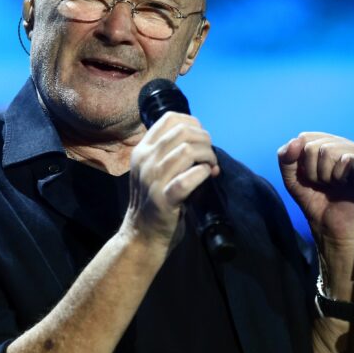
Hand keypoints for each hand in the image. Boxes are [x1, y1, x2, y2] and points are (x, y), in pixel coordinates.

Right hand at [124, 112, 218, 246]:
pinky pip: (188, 179)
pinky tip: (206, 176)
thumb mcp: (154, 169)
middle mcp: (145, 160)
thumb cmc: (154, 200)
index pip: (170, 118)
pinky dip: (202, 174)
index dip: (193, 123)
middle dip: (205, 140)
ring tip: (211, 167)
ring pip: (187, 151)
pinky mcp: (164, 199)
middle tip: (210, 157)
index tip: (201, 138)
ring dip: (208, 156)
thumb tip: (203, 140)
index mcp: (142, 150)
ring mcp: (153, 180)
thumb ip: (171, 152)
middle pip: (183, 132)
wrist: (143, 234)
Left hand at [278, 133, 353, 297]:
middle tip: (322, 184)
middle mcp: (349, 147)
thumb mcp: (293, 179)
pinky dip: (337, 175)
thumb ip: (286, 157)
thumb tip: (296, 139)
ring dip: (323, 175)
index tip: (308, 178)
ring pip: (329, 151)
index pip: (307, 136)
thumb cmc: (315, 203)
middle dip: (310, 170)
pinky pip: (347, 160)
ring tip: (332, 186)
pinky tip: (344, 185)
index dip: (299, 158)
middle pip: (315, 144)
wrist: (330, 230)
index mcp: (333, 145)